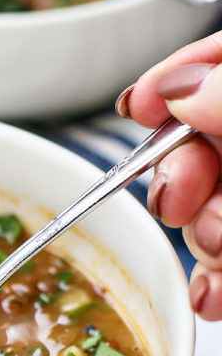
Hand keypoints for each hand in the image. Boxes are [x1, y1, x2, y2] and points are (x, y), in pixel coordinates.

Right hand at [117, 30, 221, 319]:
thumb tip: (183, 89)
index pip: (219, 61)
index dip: (179, 76)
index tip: (141, 106)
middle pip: (204, 142)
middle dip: (180, 173)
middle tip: (173, 196)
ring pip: (209, 209)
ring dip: (200, 236)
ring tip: (214, 249)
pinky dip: (213, 284)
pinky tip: (210, 294)